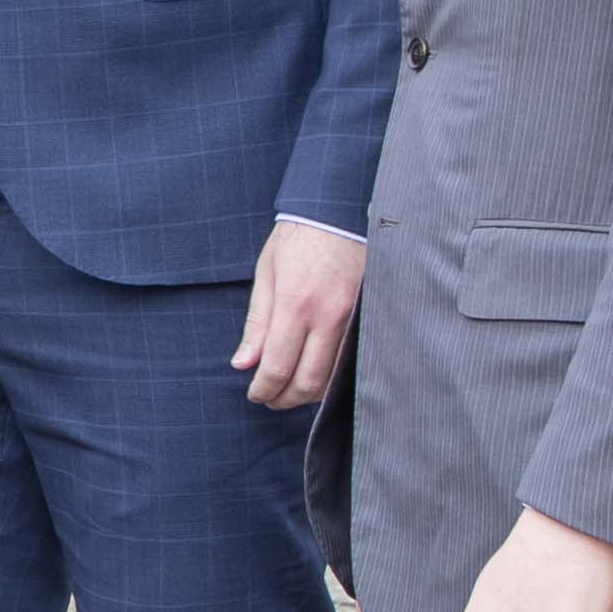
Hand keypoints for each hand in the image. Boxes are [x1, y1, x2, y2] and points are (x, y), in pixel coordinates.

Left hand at [232, 221, 362, 410]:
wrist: (341, 212)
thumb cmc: (298, 239)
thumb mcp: (266, 275)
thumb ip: (257, 323)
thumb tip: (243, 363)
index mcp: (296, 304)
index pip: (278, 366)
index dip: (264, 389)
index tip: (254, 394)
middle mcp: (328, 316)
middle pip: (309, 381)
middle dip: (285, 399)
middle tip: (270, 400)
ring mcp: (354, 319)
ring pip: (334, 377)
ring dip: (309, 393)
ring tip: (289, 390)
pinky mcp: (369, 318)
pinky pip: (351, 361)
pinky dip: (332, 377)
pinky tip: (316, 375)